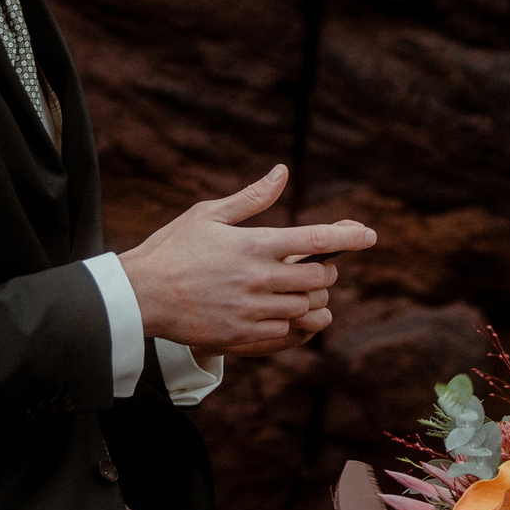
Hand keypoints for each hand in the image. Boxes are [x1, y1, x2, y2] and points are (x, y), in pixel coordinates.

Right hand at [120, 165, 375, 355]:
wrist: (141, 296)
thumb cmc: (172, 249)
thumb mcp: (208, 214)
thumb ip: (251, 198)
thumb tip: (281, 172)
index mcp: (255, 245)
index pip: (316, 240)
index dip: (349, 236)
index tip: (369, 236)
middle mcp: (260, 279)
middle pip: (320, 279)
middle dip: (325, 272)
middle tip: (314, 267)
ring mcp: (254, 311)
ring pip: (307, 309)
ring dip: (310, 299)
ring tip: (296, 291)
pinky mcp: (244, 336)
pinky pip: (287, 333)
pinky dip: (293, 323)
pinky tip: (280, 312)